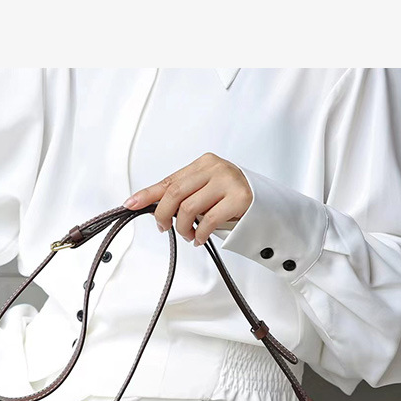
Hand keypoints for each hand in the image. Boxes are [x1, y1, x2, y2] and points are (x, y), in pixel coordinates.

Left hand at [123, 152, 252, 245]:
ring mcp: (229, 182)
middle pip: (175, 194)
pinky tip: (200, 237)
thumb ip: (186, 193)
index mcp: (205, 163)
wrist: (270, 206)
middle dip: (164, 215)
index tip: (131, 203)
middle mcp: (216, 169)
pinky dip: (200, 233)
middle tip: (164, 228)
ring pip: (188, 208)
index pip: (170, 180)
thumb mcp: (208, 191)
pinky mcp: (240, 199)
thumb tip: (154, 206)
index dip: (148, 194)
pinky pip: (208, 220)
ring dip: (183, 228)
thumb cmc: (235, 199)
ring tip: (189, 235)